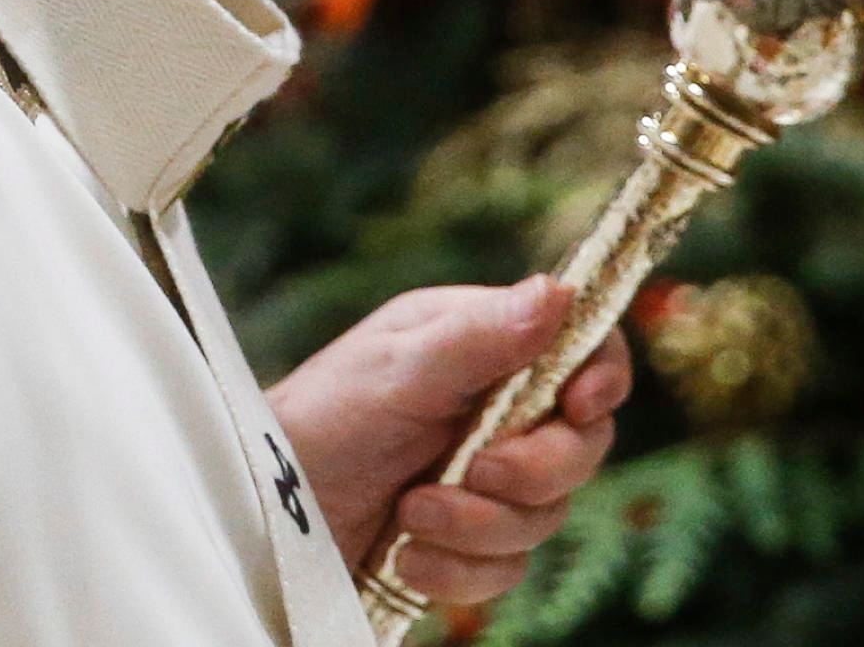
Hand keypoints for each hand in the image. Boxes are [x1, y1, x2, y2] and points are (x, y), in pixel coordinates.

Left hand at [266, 276, 631, 605]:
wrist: (261, 515)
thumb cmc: (318, 419)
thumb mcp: (396, 366)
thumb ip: (481, 335)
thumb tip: (559, 292)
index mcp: (491, 347)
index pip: (585, 350)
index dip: (601, 378)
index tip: (580, 405)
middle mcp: (499, 410)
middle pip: (584, 443)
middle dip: (534, 469)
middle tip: (477, 471)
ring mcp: (489, 480)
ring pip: (548, 514)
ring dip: (480, 526)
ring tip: (410, 514)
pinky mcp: (469, 543)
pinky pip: (508, 569)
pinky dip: (458, 570)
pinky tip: (405, 555)